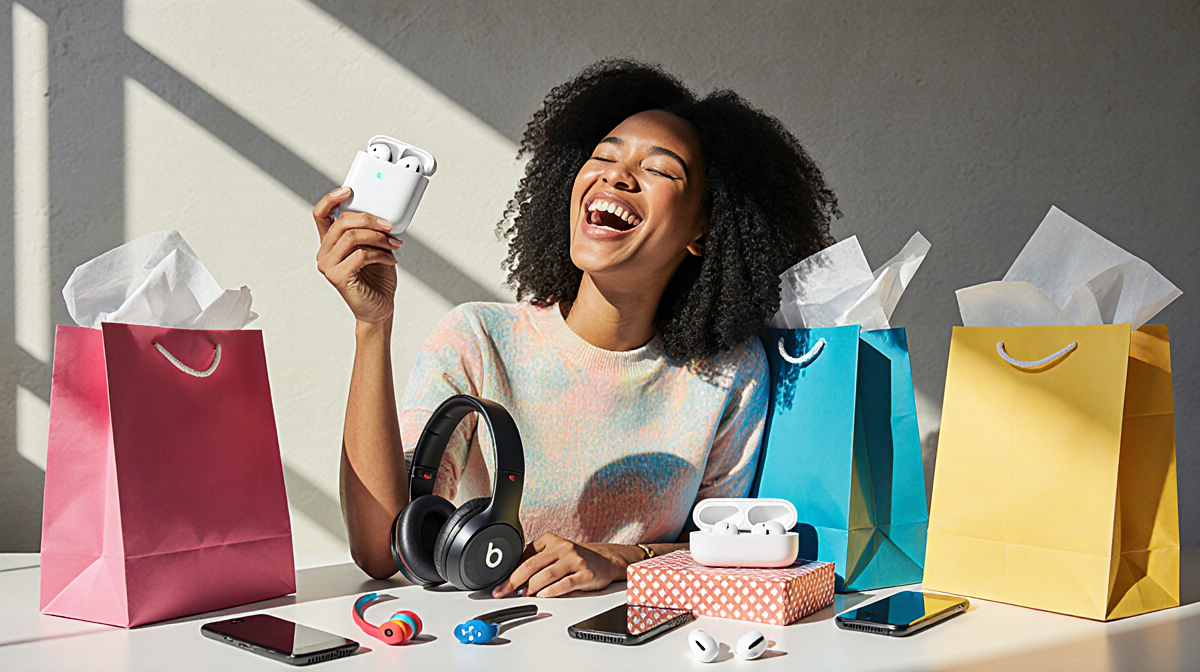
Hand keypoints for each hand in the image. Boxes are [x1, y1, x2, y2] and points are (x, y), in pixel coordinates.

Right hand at [313, 186, 400, 324]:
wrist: (379, 308)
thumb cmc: (377, 280)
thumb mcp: (374, 248)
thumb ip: (369, 231)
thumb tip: (382, 214)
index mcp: (331, 243)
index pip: (321, 214)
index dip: (332, 199)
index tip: (348, 190)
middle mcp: (325, 253)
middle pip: (342, 222)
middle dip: (370, 219)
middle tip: (389, 226)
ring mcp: (328, 265)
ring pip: (352, 237)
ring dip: (378, 237)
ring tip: (393, 245)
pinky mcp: (337, 277)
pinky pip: (361, 255)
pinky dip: (380, 254)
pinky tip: (390, 259)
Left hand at [491, 533, 642, 597]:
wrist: (604, 561)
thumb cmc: (573, 559)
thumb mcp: (553, 552)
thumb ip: (534, 559)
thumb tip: (510, 575)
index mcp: (550, 539)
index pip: (525, 555)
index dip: (510, 571)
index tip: (500, 584)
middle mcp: (562, 547)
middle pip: (532, 565)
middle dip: (514, 581)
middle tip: (504, 591)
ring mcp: (575, 560)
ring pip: (546, 575)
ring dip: (532, 587)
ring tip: (524, 594)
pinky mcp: (585, 573)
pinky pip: (564, 583)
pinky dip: (551, 591)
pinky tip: (542, 595)